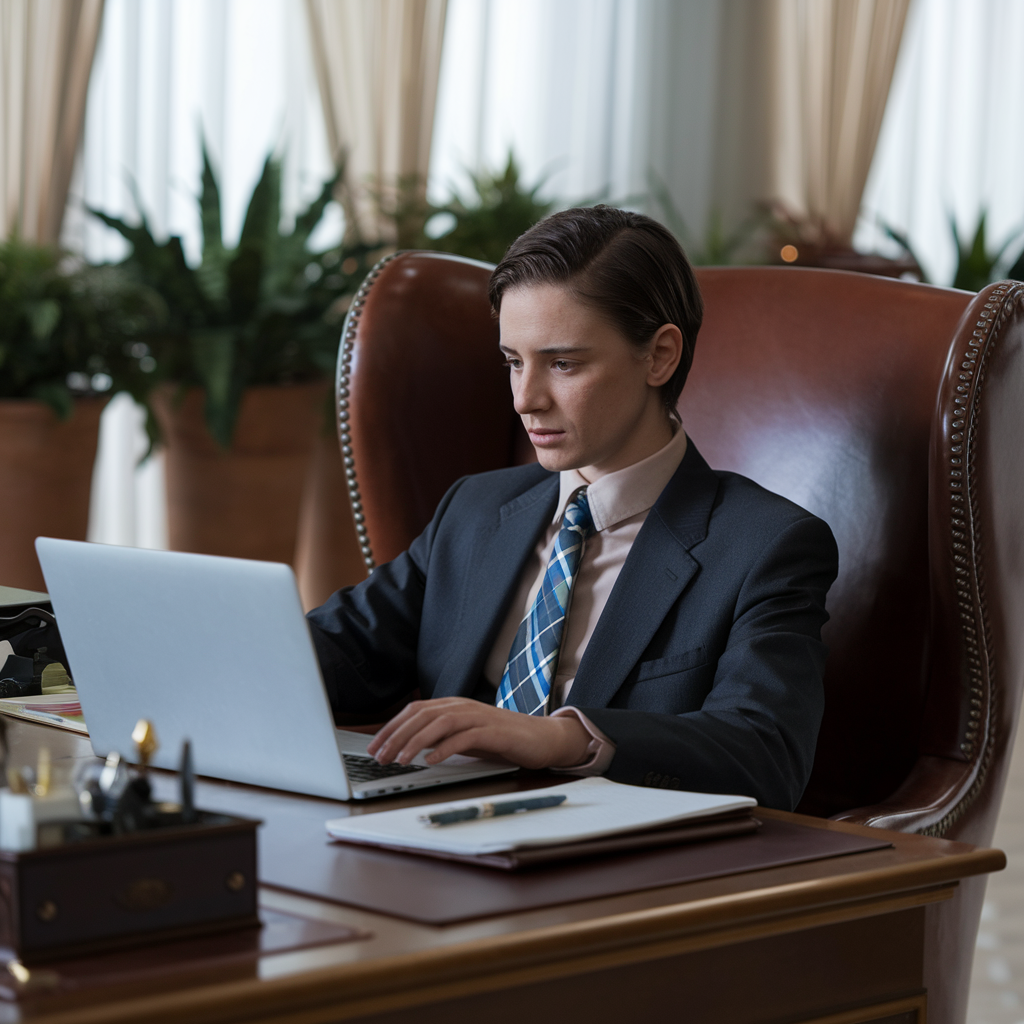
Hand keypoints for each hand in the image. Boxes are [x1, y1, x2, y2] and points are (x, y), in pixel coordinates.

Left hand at [365, 698, 591, 770]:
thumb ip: (441, 736)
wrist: (541, 738)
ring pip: (439, 723)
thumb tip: (409, 746)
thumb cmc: (501, 739)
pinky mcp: (493, 731)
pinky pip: (464, 737)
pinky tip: (430, 761)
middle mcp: (463, 706)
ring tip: (399, 760)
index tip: (374, 746)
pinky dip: (444, 748)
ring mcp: (479, 717)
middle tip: (379, 757)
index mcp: (454, 705)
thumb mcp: (465, 736)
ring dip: (415, 742)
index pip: (414, 710)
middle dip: (396, 736)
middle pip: (422, 715)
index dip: (391, 727)